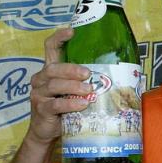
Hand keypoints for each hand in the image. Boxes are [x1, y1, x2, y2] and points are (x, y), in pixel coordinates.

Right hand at [26, 28, 92, 146]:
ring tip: (89, 91)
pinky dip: (70, 104)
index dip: (59, 38)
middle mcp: (41, 79)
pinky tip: (82, 104)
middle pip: (54, 68)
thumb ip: (87, 82)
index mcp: (50, 71)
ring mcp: (39, 94)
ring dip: (73, 87)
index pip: (50, 48)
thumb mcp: (75, 92)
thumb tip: (122, 75)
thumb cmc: (66, 108)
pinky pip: (55, 104)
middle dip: (72, 69)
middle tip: (88, 74)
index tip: (72, 31)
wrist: (48, 131)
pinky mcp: (41, 109)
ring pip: (54, 85)